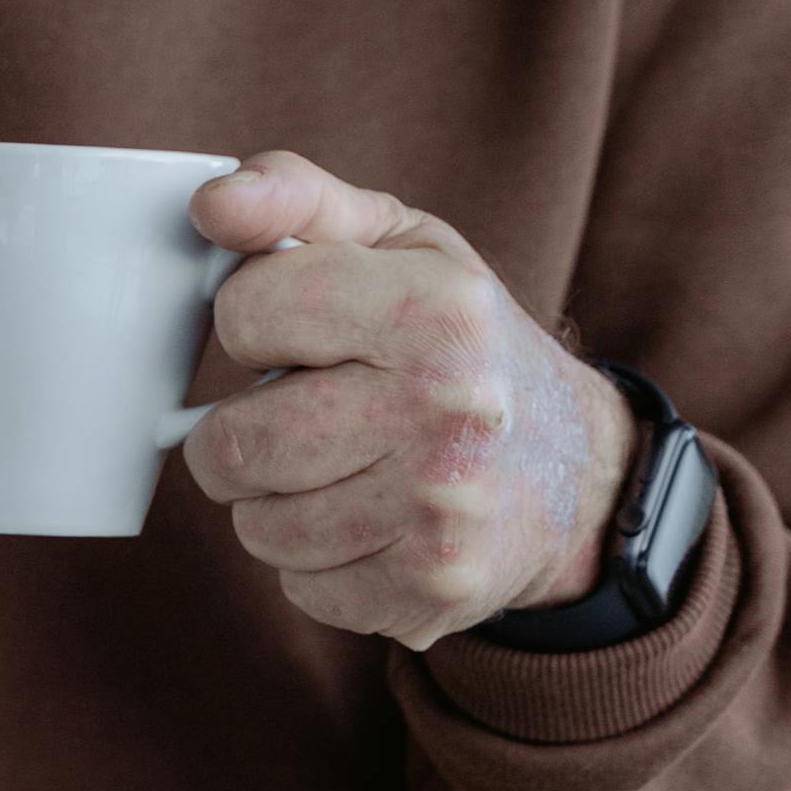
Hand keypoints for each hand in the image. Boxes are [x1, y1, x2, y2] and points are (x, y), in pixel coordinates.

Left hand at [183, 153, 636, 650]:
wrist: (579, 473)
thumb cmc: (463, 345)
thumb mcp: (402, 245)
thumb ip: (296, 200)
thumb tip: (211, 203)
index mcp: (436, 309)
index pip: (245, 313)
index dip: (253, 323)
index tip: (298, 331)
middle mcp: (446, 411)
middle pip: (231, 444)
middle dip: (242, 432)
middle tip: (302, 416)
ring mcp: (441, 511)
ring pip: (255, 526)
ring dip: (276, 503)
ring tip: (342, 470)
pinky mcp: (429, 591)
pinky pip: (299, 586)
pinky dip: (316, 562)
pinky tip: (370, 524)